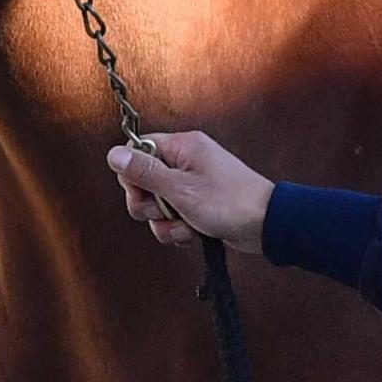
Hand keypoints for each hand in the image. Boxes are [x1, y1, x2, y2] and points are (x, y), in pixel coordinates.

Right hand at [106, 131, 274, 253]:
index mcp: (182, 147)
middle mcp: (185, 162)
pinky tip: (192, 234)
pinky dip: (178, 228)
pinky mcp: (197, 204)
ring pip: (156, 204)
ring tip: (185, 226)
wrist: (268, 226)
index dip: (133, 175)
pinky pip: (172, 216)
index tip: (142, 191)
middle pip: (143, 180)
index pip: (138, 151)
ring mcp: (191, 184)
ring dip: (165, 222)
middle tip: (165, 212)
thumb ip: (144, 172)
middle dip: (149, 204)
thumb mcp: (180, 189)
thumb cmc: (229, 202)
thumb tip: (113, 154)